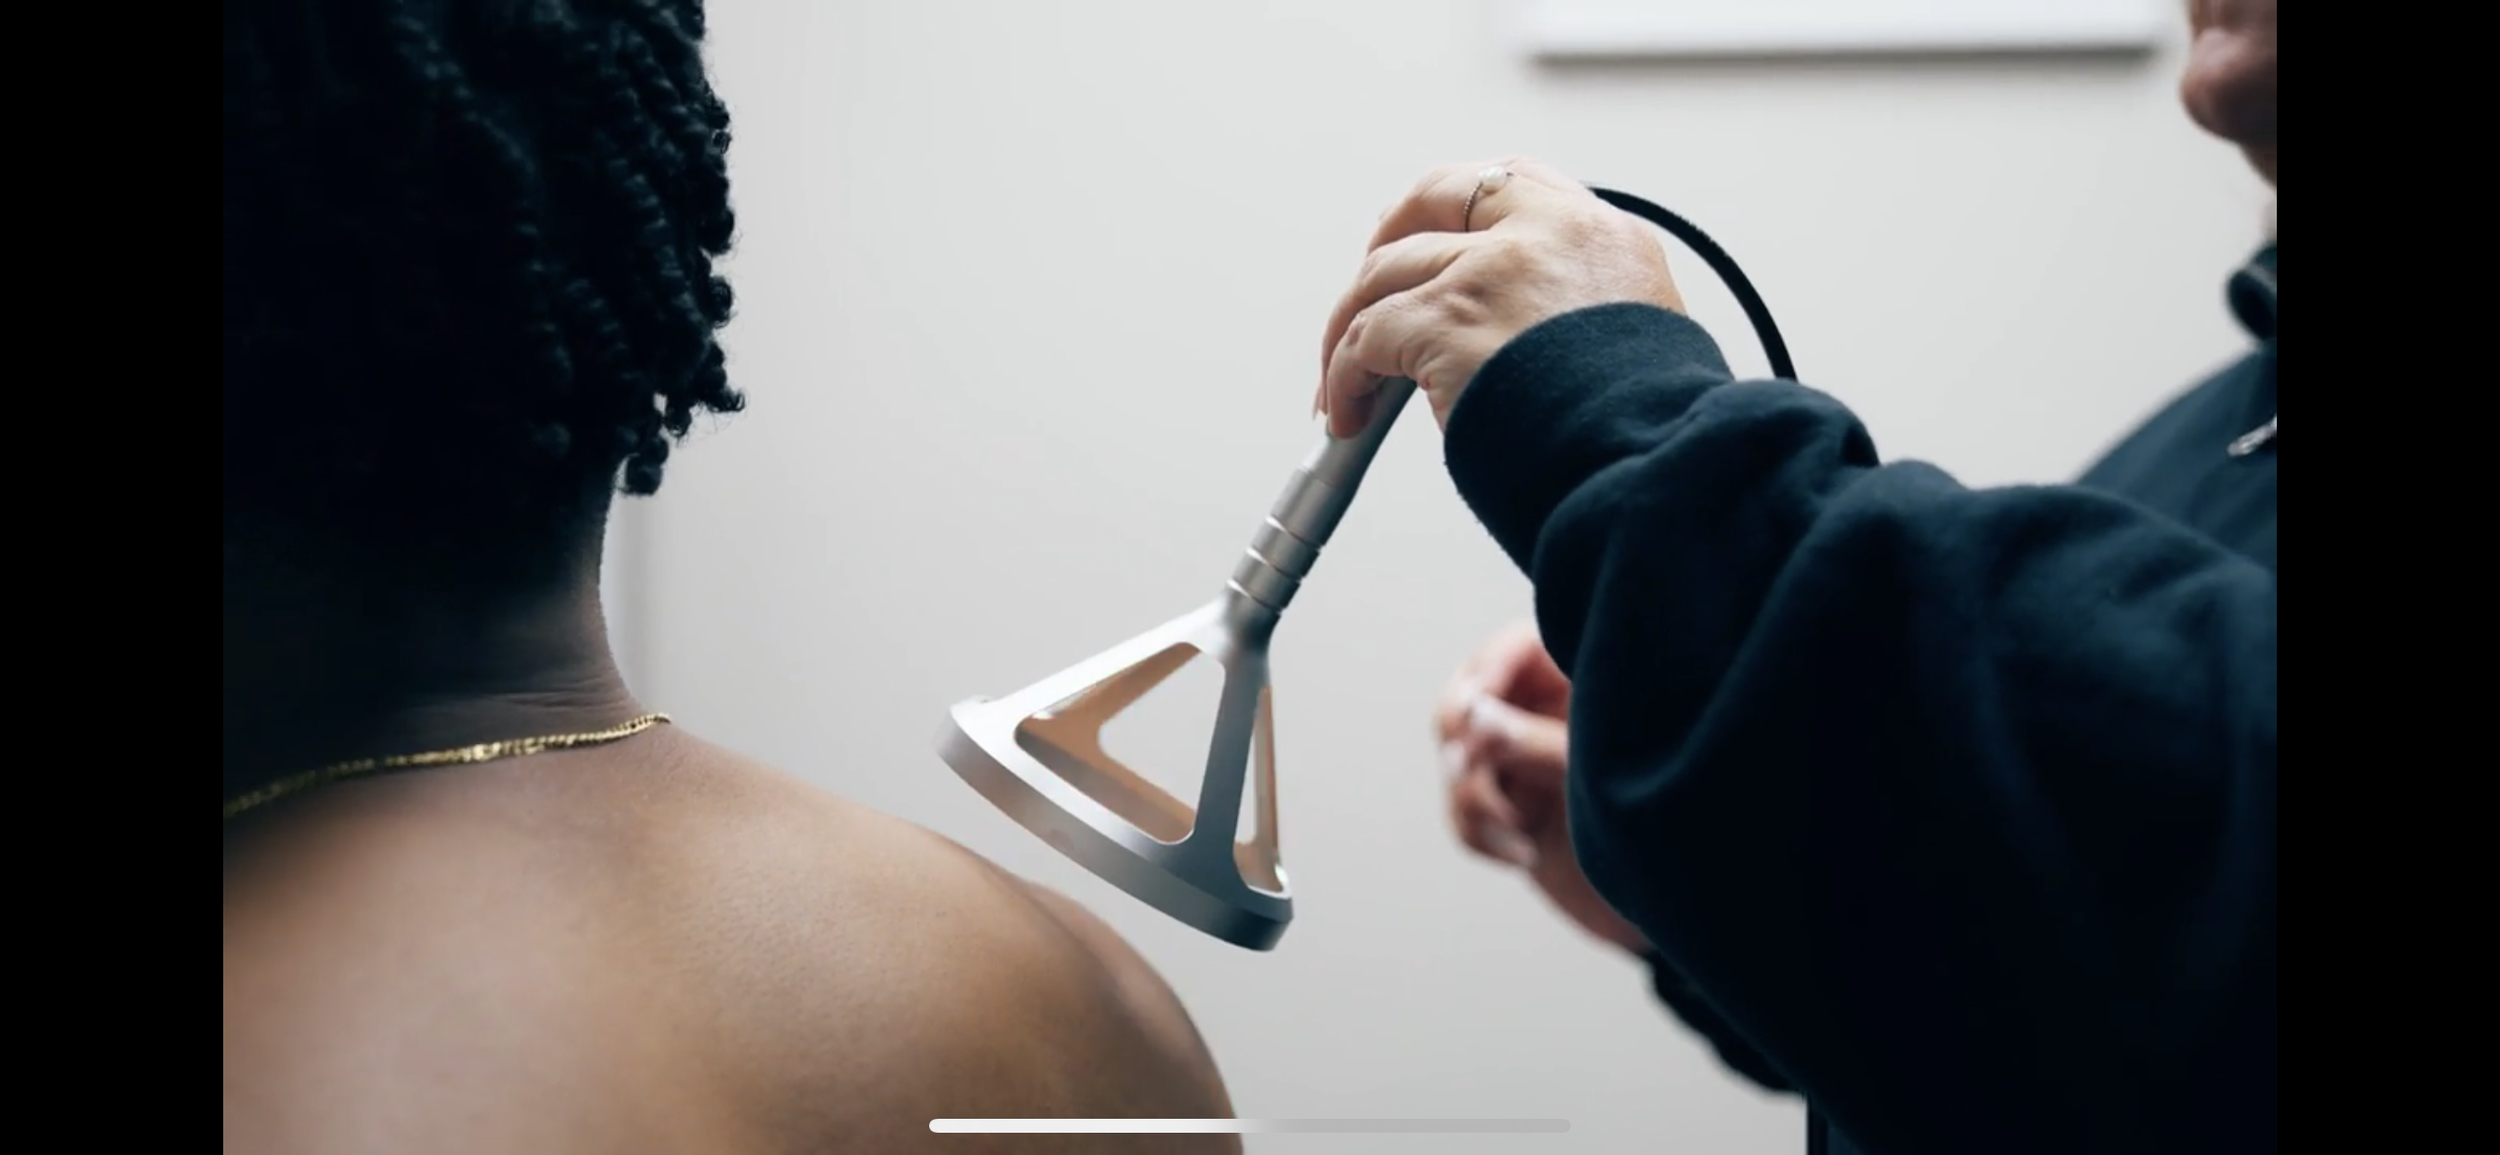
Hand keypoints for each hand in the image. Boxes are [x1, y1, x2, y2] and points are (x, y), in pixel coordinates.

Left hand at [1316, 158, 1685, 437]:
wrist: (1650, 466)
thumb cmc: (1645, 429)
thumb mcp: (1642, 337)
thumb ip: (1584, 309)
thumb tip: (1525, 338)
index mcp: (1601, 234)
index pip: (1513, 182)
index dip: (1455, 208)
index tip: (1427, 236)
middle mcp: (1545, 233)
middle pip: (1435, 197)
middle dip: (1387, 240)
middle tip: (1365, 295)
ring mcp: (1490, 270)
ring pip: (1384, 274)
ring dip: (1351, 328)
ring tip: (1344, 384)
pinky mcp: (1445, 320)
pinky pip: (1365, 337)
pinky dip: (1344, 376)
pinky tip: (1348, 413)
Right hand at [1435, 618, 1649, 953]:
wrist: (1687, 907)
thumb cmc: (1671, 826)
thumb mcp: (1601, 773)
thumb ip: (1535, 741)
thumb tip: (1473, 715)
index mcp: (1581, 684)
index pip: (1512, 651)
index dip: (1485, 674)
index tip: (1474, 708)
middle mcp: (1549, 715)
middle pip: (1467, 700)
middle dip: (1465, 740)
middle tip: (1467, 767)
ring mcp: (1527, 764)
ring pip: (1458, 761)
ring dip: (1475, 800)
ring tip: (1520, 828)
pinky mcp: (1514, 812)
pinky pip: (1463, 813)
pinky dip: (1480, 836)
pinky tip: (1525, 856)